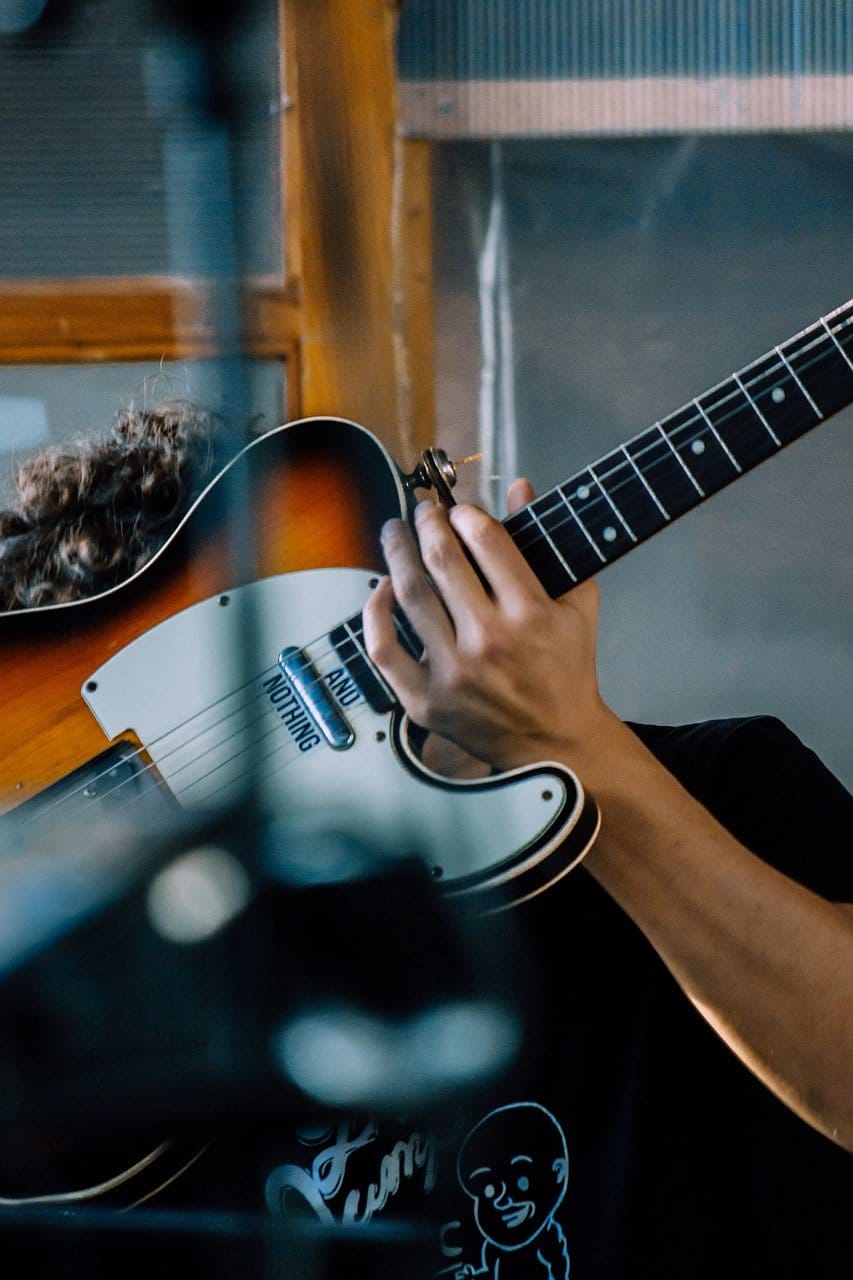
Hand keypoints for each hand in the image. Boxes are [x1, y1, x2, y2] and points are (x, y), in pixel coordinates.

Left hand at [362, 479, 619, 785]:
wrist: (558, 743)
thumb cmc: (568, 671)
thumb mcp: (575, 603)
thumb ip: (546, 543)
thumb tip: (520, 488)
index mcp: (530, 613)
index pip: (485, 540)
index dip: (465, 513)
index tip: (457, 510)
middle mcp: (489, 640)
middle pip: (441, 559)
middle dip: (426, 523)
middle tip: (421, 512)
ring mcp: (454, 673)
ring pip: (410, 595)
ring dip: (397, 552)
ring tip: (395, 533)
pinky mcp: (427, 701)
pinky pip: (385, 649)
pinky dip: (375, 614)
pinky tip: (380, 589)